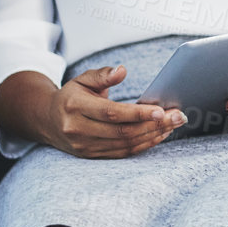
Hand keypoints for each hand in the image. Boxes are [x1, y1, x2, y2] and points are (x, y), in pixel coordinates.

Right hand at [42, 65, 184, 158]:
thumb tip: (122, 71)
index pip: (111, 113)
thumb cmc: (72, 96)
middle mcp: (77, 129)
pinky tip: (160, 134)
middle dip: (154, 125)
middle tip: (179, 116)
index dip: (138, 113)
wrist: (48, 121)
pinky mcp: (91, 156)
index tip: (162, 110)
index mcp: (74, 107)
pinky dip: (144, 144)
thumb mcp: (82, 79)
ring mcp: (84, 146)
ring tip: (174, 124)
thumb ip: (103, 75)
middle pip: (122, 131)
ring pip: (125, 144)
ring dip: (153, 135)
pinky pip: (123, 152)